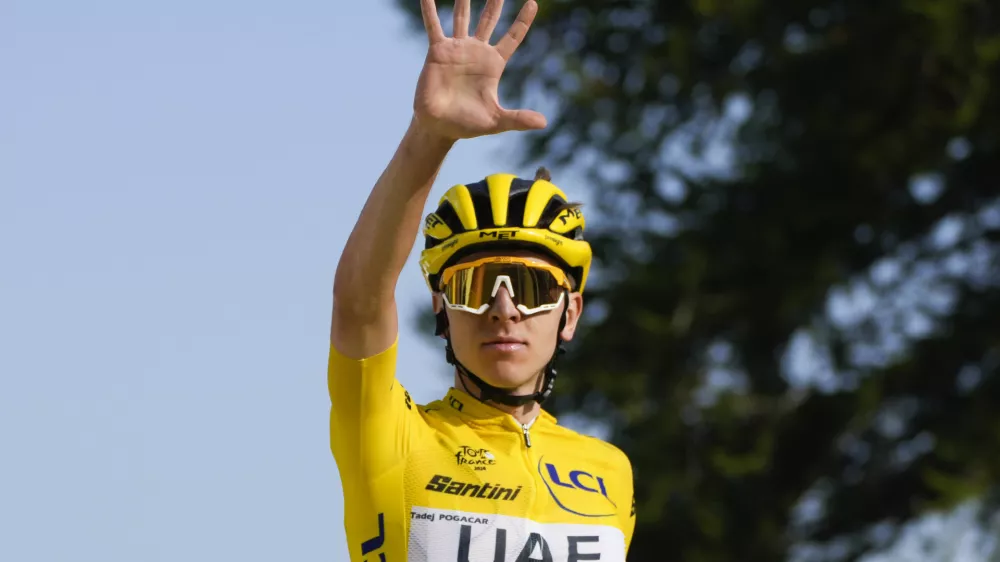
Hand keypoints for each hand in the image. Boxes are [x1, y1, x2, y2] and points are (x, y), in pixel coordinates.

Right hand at [414, 0, 546, 140]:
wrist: (439, 126)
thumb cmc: (467, 124)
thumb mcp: (497, 121)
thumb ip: (519, 118)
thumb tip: (544, 123)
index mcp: (493, 64)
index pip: (513, 37)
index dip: (522, 21)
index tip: (532, 3)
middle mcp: (476, 52)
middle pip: (489, 20)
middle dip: (495, 2)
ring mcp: (457, 49)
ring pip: (462, 17)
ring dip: (464, 0)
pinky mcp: (438, 51)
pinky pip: (433, 26)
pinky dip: (430, 9)